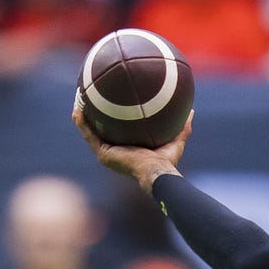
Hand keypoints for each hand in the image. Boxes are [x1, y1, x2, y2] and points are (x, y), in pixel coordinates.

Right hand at [70, 105, 190, 193]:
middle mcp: (115, 151)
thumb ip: (183, 127)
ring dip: (82, 115)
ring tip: (78, 97)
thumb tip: (190, 111)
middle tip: (90, 96)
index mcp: (128, 149)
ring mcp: (106, 153)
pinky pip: (88, 135)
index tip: (111, 103)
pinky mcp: (103, 153)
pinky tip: (77, 108)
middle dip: (94, 114)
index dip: (113, 118)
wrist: (157, 172)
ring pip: (90, 131)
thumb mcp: (176, 140)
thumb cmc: (167, 162)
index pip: (118, 131)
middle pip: (100, 129)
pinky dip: (81, 123)